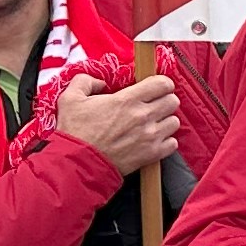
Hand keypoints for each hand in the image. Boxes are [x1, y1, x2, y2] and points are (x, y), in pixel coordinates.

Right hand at [52, 73, 182, 172]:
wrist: (78, 164)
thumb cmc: (74, 132)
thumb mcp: (70, 99)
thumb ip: (86, 81)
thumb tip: (100, 83)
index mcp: (127, 100)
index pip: (162, 84)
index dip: (161, 83)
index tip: (154, 87)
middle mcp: (142, 116)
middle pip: (172, 101)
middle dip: (164, 100)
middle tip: (152, 105)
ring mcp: (149, 136)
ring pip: (174, 122)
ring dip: (165, 121)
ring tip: (152, 123)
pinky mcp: (151, 154)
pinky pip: (172, 144)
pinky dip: (166, 141)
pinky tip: (153, 139)